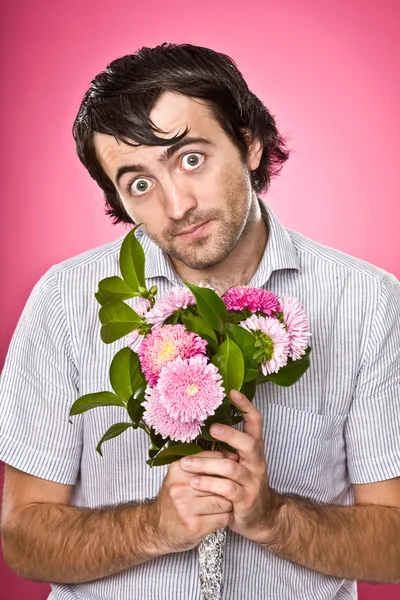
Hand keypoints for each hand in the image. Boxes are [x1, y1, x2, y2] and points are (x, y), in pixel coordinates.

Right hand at [154, 451, 233, 553]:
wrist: (157, 528)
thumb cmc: (176, 499)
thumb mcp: (182, 476)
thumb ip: (204, 464)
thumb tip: (234, 456)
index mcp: (178, 469)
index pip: (213, 460)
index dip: (225, 467)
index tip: (229, 472)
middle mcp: (180, 487)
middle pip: (221, 481)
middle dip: (228, 488)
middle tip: (227, 492)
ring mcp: (186, 508)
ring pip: (225, 501)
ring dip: (228, 504)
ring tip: (221, 505)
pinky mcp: (195, 526)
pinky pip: (224, 518)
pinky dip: (225, 518)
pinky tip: (217, 517)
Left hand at [180, 390, 278, 543]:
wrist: (261, 518)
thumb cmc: (243, 486)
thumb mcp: (239, 463)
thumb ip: (228, 447)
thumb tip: (204, 426)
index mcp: (254, 450)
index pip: (256, 422)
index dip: (246, 406)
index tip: (232, 392)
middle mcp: (257, 463)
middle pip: (249, 443)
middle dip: (230, 434)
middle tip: (212, 429)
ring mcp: (253, 481)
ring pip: (231, 467)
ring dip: (206, 465)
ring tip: (186, 464)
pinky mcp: (245, 500)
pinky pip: (226, 489)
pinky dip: (209, 484)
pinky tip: (194, 482)